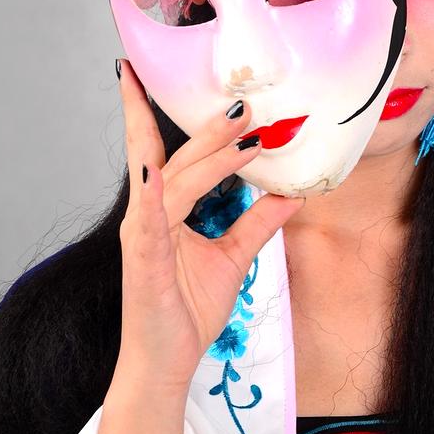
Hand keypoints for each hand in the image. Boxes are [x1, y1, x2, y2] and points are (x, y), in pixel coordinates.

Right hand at [111, 59, 303, 392]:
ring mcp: (143, 234)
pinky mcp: (142, 259)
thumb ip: (257, 222)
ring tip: (241, 127)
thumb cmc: (187, 307)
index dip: (159, 113)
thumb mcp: (234, 257)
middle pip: (179, 157)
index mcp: (166, 208)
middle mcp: (150, 213)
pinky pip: (149, 220)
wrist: (166, 360)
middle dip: (209, 126)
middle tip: (245, 99)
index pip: (167, 152)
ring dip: (208, 153)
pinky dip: (152, 193)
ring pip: (175, 179)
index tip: (154, 73)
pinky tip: (154, 172)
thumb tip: (291, 194)